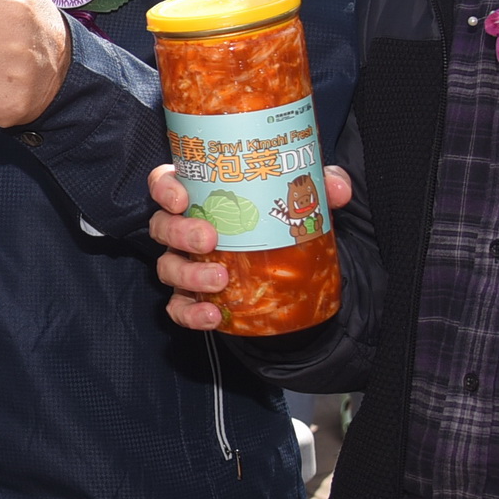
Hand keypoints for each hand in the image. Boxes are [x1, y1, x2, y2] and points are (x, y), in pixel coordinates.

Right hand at [150, 161, 352, 331]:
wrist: (288, 274)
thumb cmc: (276, 223)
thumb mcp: (300, 200)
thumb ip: (318, 189)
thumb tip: (336, 189)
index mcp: (200, 196)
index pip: (165, 183)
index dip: (164, 188)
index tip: (182, 197)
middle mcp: (184, 229)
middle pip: (162, 226)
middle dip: (180, 232)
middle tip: (209, 238)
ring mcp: (185, 264)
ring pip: (167, 267)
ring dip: (188, 273)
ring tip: (220, 280)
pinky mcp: (193, 298)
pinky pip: (179, 307)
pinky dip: (191, 313)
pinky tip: (213, 315)